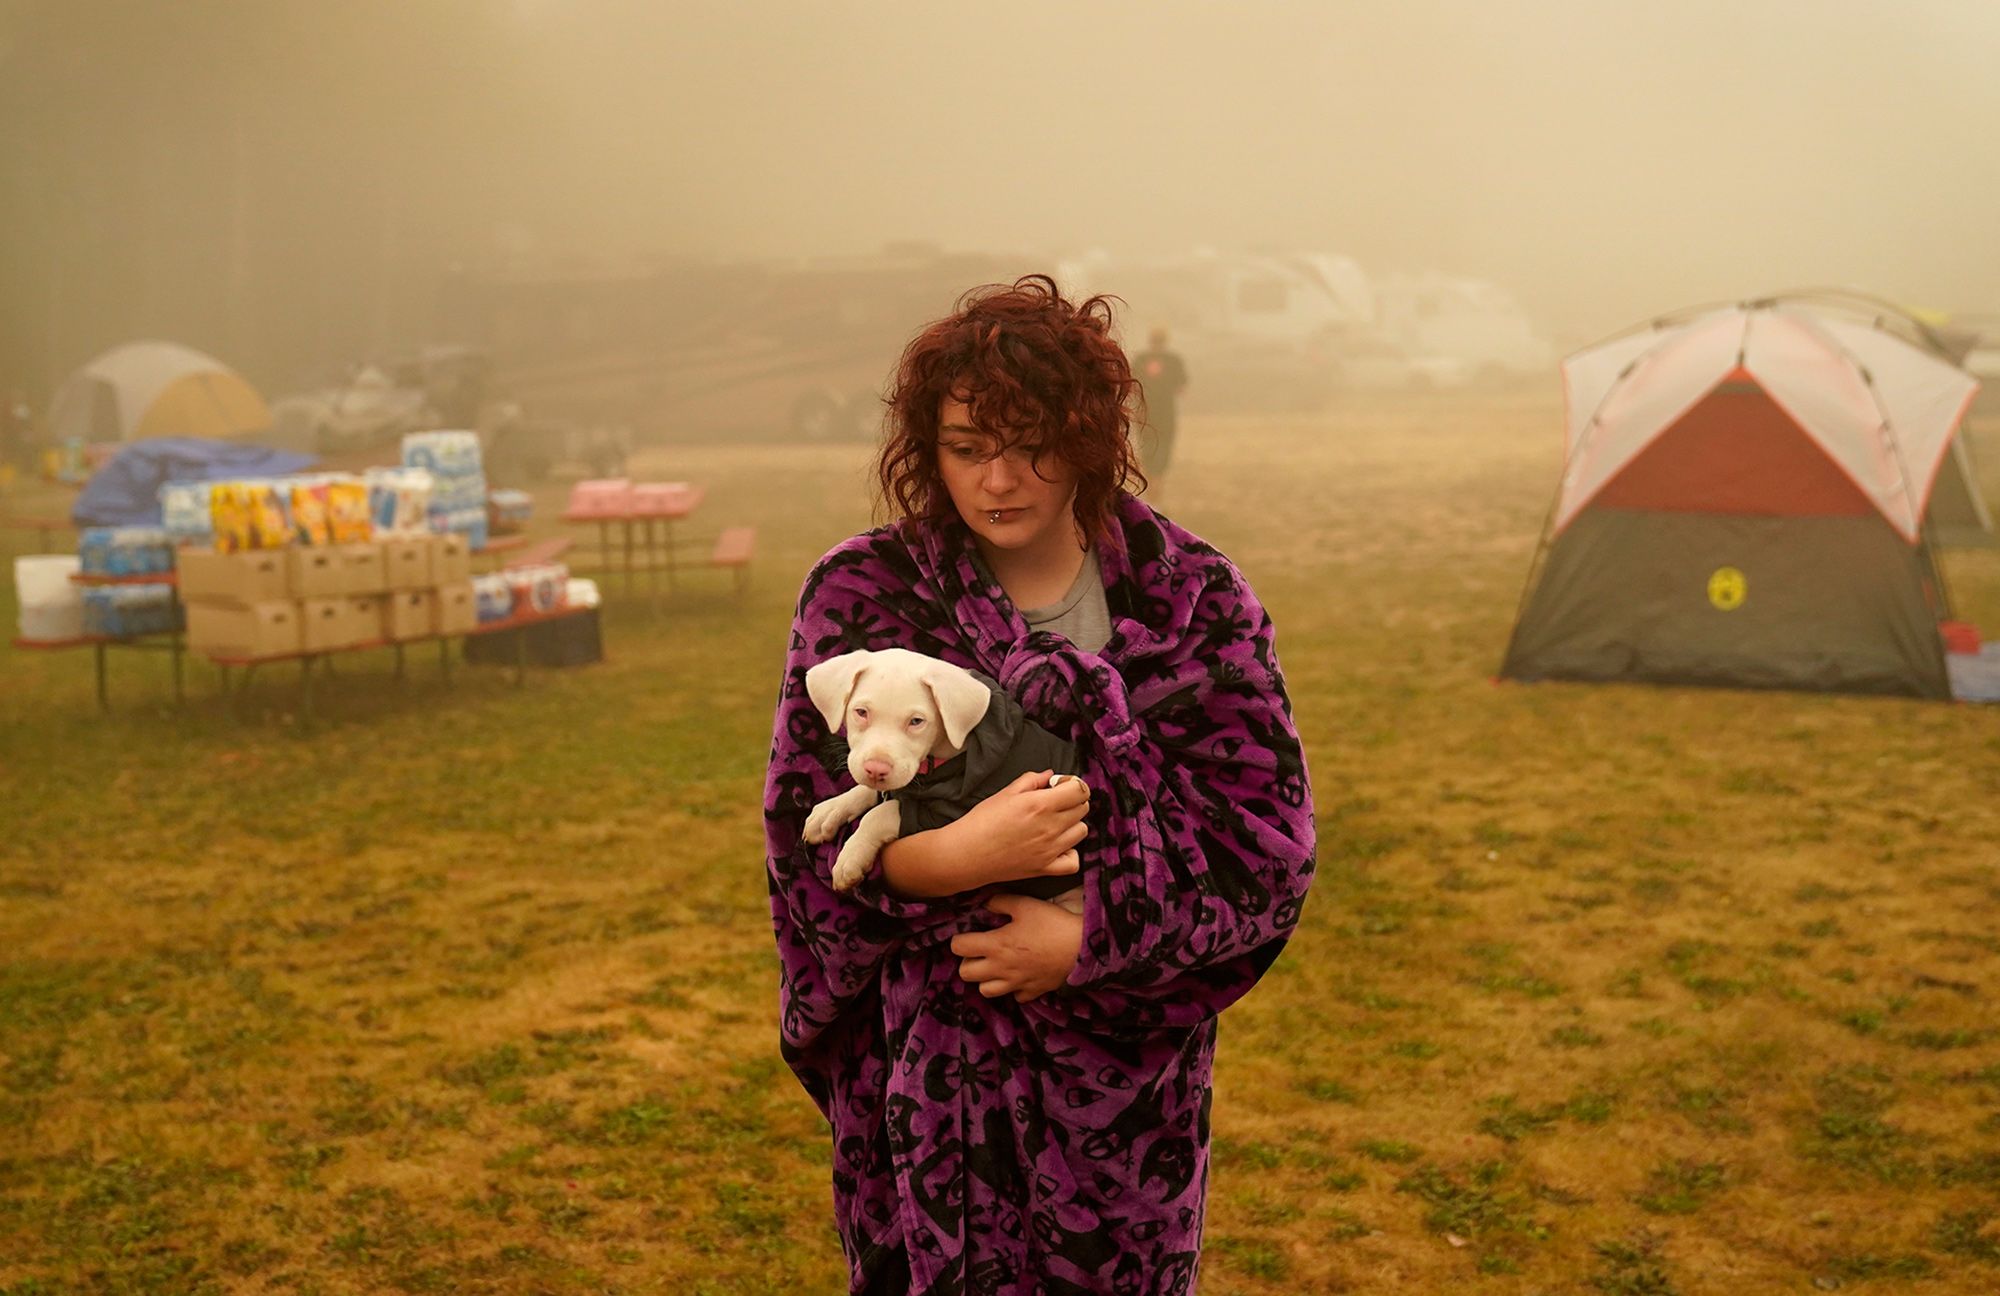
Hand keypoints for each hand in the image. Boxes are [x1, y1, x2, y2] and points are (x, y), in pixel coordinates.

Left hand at [949, 894, 1082, 1002]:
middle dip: (968, 962)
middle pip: (965, 974)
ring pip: (985, 991)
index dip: (959, 940)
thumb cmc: (1053, 923)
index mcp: (996, 945)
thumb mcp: (1026, 904)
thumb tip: (986, 904)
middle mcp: (1001, 968)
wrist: (1082, 948)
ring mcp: (1016, 984)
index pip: (958, 948)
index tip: (969, 934)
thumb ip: (1000, 902)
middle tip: (980, 951)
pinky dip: (1014, 988)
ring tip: (996, 966)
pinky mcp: (1032, 992)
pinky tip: (1020, 975)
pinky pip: (1015, 996)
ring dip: (986, 979)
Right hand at [957, 770, 1089, 888]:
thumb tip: (1050, 775)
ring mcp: (1050, 849)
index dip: (1073, 785)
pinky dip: (1070, 853)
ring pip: (1082, 831)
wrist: (966, 854)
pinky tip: (1057, 846)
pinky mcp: (1045, 868)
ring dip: (1073, 824)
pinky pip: (1074, 861)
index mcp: (1041, 804)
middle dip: (1073, 801)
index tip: (1061, 786)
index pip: (1079, 790)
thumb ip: (1031, 780)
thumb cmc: (982, 821)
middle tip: (1055, 803)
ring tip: (1055, 823)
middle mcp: (1050, 826)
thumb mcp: (1005, 792)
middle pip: (1082, 808)